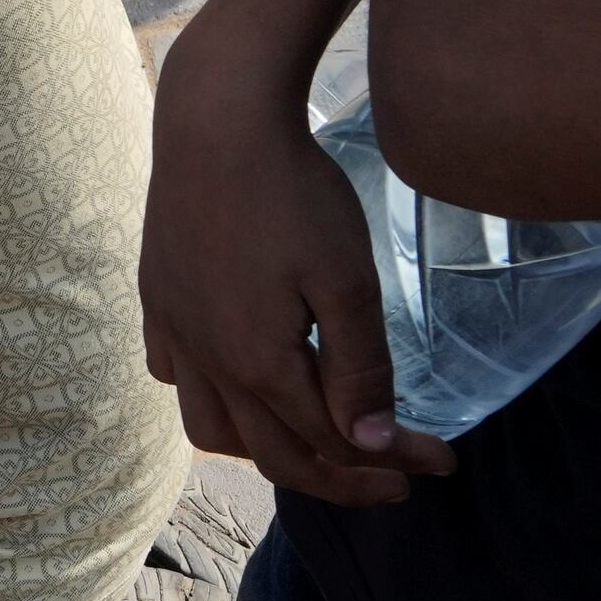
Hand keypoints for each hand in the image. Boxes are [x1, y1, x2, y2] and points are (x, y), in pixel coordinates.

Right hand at [138, 71, 454, 504]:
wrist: (215, 121)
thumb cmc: (292, 193)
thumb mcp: (347, 281)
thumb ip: (358, 368)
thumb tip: (369, 445)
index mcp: (258, 364)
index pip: (332, 444)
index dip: (390, 462)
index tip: (442, 462)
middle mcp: (208, 361)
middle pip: (272, 455)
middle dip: (339, 479)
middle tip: (393, 477)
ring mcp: (176, 330)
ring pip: (211, 428)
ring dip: (265, 449)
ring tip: (312, 439)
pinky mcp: (158, 297)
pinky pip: (174, 375)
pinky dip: (211, 398)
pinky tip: (237, 377)